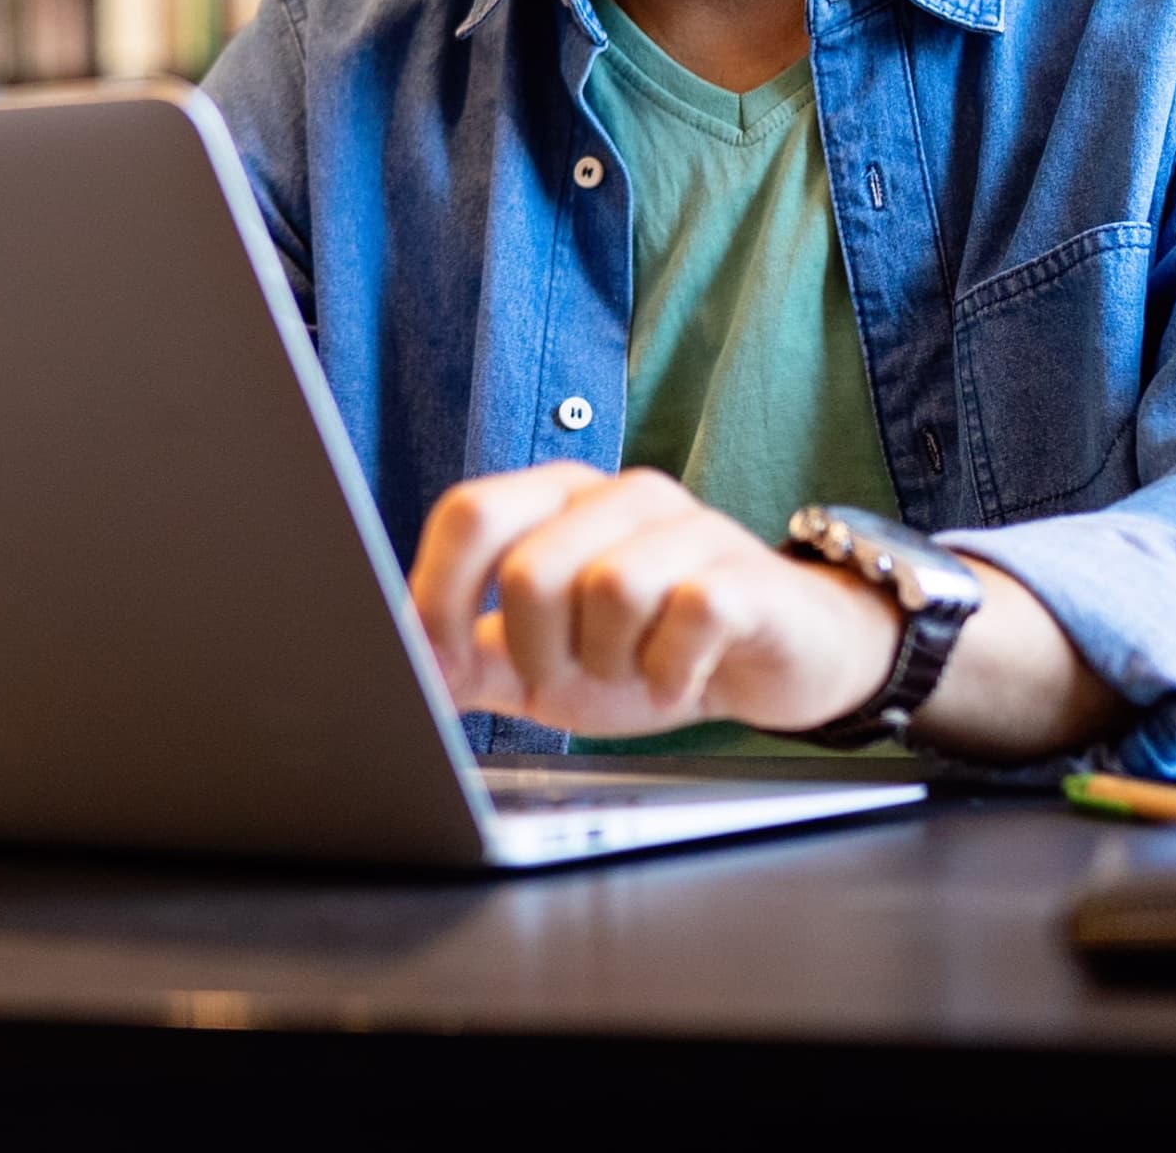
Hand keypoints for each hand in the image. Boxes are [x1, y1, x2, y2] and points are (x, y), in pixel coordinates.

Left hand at [408, 464, 902, 738]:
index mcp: (554, 499)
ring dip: (610, 664)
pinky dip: (671, 670)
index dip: (440, 596)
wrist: (776, 658)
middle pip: (531, 567)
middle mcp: (616, 495)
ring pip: (608, 590)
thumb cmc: (649, 647)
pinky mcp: (743, 571)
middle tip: (568, 678)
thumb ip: (474, 659)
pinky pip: (688, 613)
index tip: (441, 668)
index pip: (470, 514)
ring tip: (634, 674)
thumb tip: (398, 667)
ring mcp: (686, 525)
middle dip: (537, 651)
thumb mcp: (547, 661)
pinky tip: (680, 679)